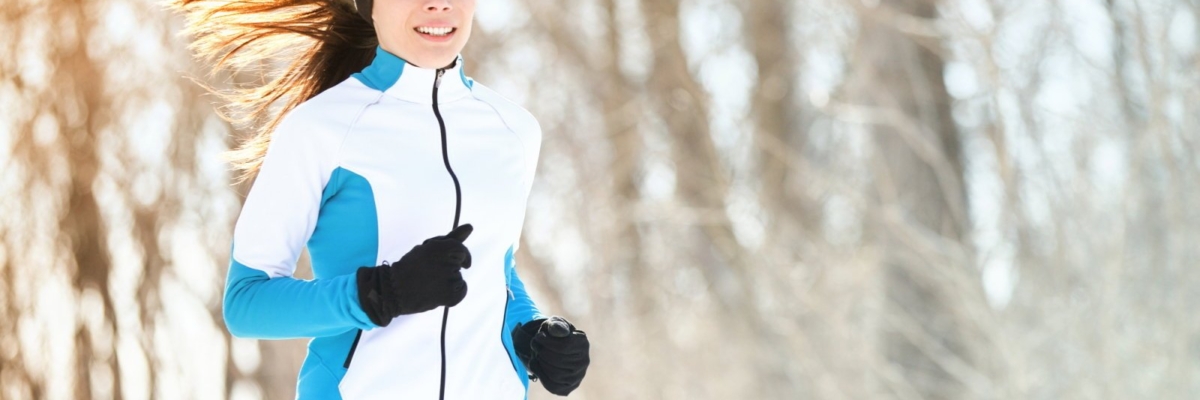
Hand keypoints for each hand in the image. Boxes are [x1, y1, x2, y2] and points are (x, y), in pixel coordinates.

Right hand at [356, 224, 472, 325]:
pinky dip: (453, 292)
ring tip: (429, 283)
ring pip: (459, 277)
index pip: (460, 250)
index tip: (448, 260)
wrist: (394, 290)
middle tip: (430, 272)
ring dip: (448, 280)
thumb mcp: (430, 247)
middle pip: (459, 263)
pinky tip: (437, 292)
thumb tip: (470, 227)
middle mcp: (447, 263)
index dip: (454, 254)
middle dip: (449, 266)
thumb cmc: (412, 266)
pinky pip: (462, 290)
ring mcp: (450, 281)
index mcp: (441, 248)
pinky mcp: (452, 296)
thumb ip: (452, 238)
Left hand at [512, 316, 589, 395]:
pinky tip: (535, 363)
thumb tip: (558, 330)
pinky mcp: (567, 387)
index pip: (565, 346)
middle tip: (534, 344)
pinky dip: (540, 374)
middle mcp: (584, 361)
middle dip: (542, 351)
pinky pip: (552, 385)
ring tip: (536, 353)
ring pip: (555, 373)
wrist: (555, 350)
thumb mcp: (555, 324)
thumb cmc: (555, 334)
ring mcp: (577, 376)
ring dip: (541, 362)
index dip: (548, 342)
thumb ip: (556, 325)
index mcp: (583, 343)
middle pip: (559, 360)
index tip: (538, 336)